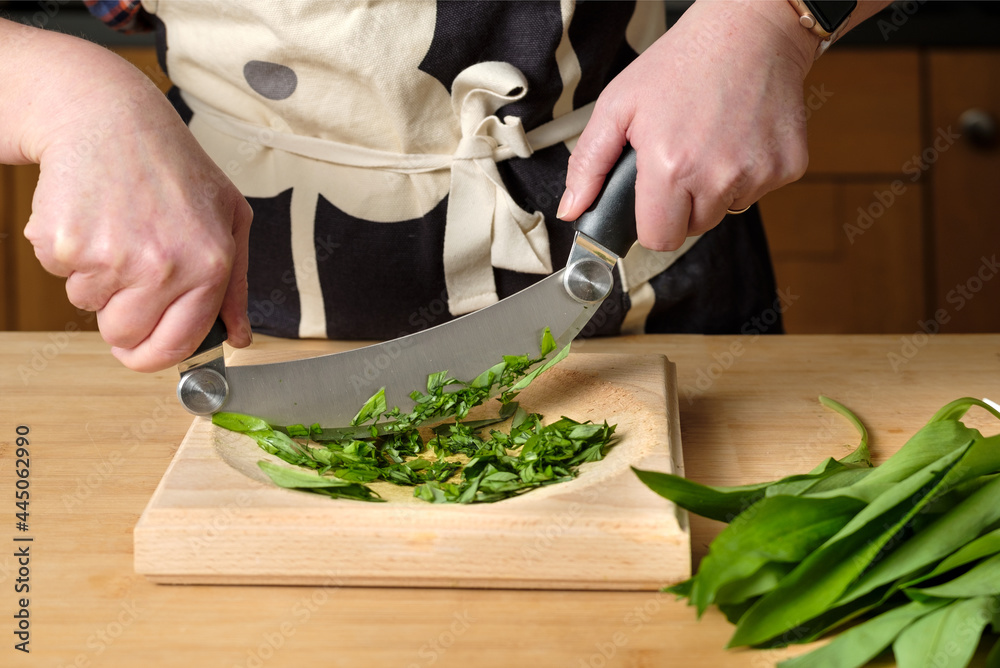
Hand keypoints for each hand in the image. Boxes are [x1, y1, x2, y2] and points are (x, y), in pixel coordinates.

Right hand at [19, 40, 251, 371]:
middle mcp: (162, 266)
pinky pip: (60, 275)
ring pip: (87, 306)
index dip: (155, 355)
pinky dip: (71, 253)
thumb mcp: (229, 218)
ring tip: (117, 227)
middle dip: (121, 316)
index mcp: (209, 264)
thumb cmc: (174, 166)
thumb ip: (235, 287)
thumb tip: (238, 337)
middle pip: (123, 337)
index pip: (177, 346)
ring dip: (97, 277)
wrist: (109, 116)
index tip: (144, 349)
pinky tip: (93, 215)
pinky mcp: (63, 243)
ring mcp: (110, 257)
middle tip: (130, 269)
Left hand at [557, 0, 818, 250]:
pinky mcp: (788, 167)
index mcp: (670, 167)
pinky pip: (758, 192)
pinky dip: (747, 174)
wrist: (750, 30)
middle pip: (693, 229)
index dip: (651, 223)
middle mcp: (717, 177)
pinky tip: (738, 136)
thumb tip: (571, 210)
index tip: (652, 202)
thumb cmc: (681, 63)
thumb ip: (589, 163)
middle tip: (680, 160)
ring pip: (726, 211)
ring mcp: (758, 174)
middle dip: (682, 206)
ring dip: (714, 190)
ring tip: (709, 142)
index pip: (659, 239)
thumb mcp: (618, 105)